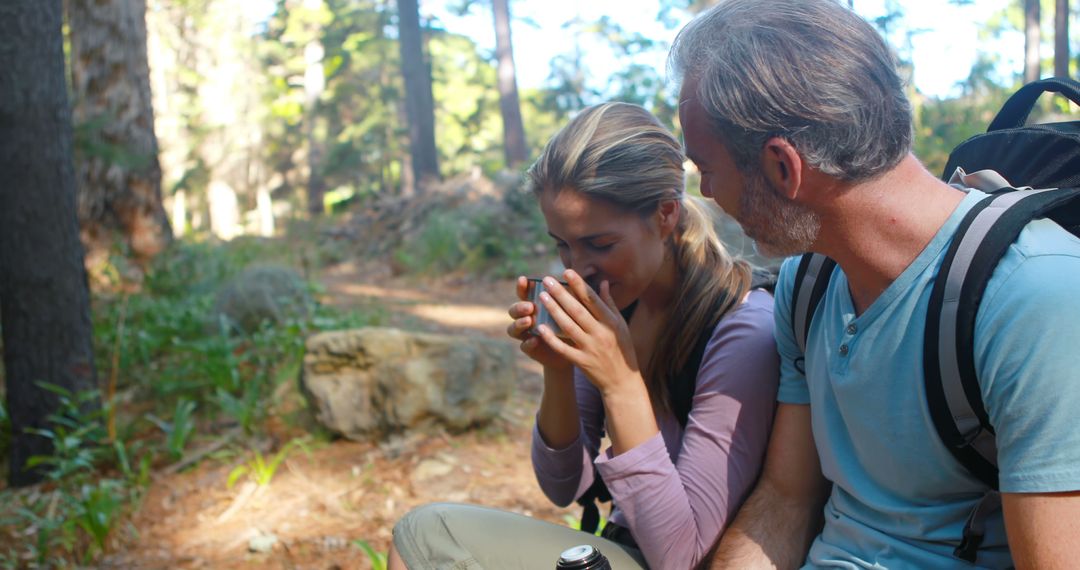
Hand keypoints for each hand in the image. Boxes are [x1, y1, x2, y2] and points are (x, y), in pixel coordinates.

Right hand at [506, 275, 572, 370]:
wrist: (574, 350)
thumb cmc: (573, 324)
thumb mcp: (573, 310)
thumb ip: (573, 296)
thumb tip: (583, 277)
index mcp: (534, 305)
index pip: (523, 293)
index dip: (521, 287)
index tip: (523, 279)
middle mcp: (526, 318)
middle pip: (514, 310)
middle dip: (520, 307)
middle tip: (530, 306)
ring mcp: (526, 334)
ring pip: (513, 328)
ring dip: (519, 323)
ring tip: (529, 321)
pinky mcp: (530, 348)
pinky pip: (524, 346)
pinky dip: (528, 343)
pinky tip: (535, 339)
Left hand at [532, 269, 641, 395]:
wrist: (622, 381)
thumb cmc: (622, 349)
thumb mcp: (621, 326)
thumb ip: (610, 304)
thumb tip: (603, 282)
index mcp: (611, 322)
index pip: (592, 300)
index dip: (579, 285)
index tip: (567, 271)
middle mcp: (601, 333)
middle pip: (577, 310)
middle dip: (561, 293)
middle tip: (547, 280)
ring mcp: (590, 348)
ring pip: (569, 326)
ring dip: (554, 310)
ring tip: (542, 296)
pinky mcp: (582, 361)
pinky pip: (564, 348)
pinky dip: (551, 338)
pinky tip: (540, 327)